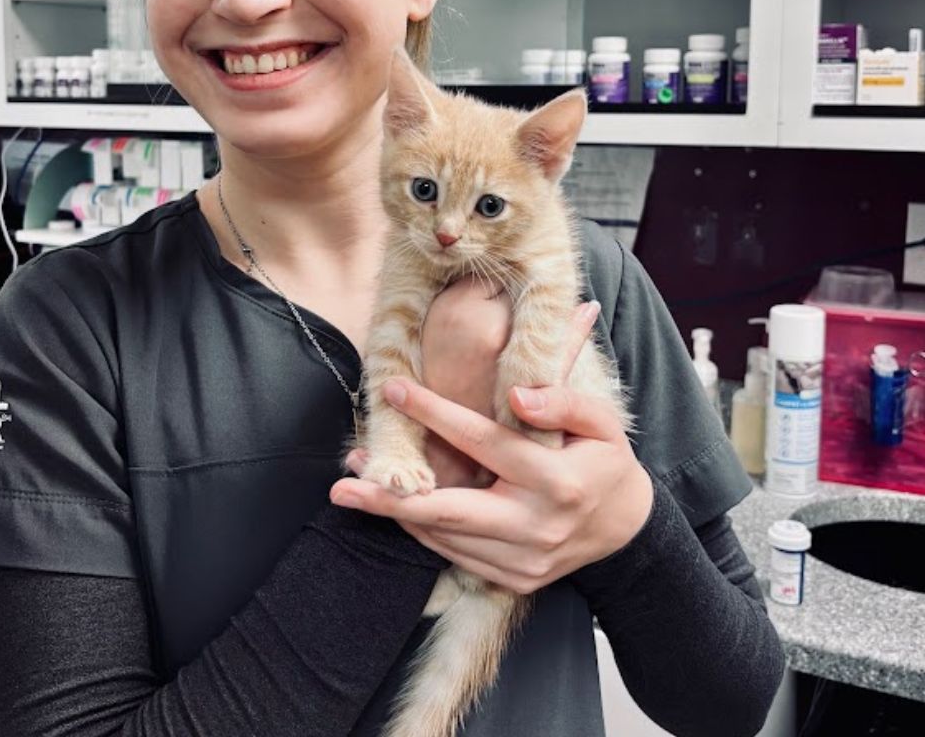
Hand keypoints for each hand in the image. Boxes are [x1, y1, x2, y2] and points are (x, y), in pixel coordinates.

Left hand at [333, 304, 654, 593]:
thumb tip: (517, 396)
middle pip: (448, 511)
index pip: (485, 442)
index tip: (394, 390)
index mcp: (557, 481)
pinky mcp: (512, 580)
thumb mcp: (602, 422)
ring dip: (395, 511)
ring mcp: (523, 561)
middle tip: (343, 481)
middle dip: (389, 497)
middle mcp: (536, 527)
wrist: (626, 529)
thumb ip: (561, 402)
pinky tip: (395, 505)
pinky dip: (422, 529)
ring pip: (444, 536)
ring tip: (355, 482)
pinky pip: (454, 553)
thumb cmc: (605, 461)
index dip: (436, 414)